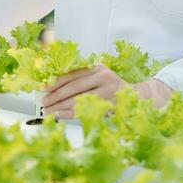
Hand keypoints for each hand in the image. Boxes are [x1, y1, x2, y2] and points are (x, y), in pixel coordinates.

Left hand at [40, 66, 167, 118]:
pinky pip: (86, 110)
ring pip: (78, 100)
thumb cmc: (114, 86)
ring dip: (60, 107)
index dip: (56, 81)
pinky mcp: (109, 106)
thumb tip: (55, 84)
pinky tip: (61, 115)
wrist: (139, 95)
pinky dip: (71, 113)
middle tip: (44, 102)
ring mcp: (107, 93)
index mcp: (98, 68)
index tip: (44, 88)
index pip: (72, 74)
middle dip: (55, 96)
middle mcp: (103, 78)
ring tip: (49, 110)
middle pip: (73, 87)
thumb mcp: (100, 75)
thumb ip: (83, 77)